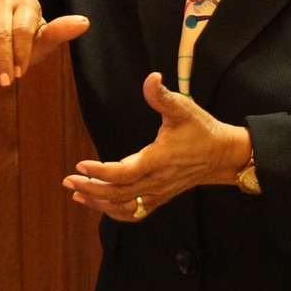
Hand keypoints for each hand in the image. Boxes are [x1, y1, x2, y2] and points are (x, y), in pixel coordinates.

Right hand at [0, 0, 89, 87]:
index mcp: (27, 2)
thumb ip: (60, 32)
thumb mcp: (43, 38)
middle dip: (2, 59)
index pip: (22, 28)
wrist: (0, 28)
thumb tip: (85, 22)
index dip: (21, 52)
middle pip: (1, 32)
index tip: (20, 73)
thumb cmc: (27, 38)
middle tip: (4, 81)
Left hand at [62, 73, 252, 221]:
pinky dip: (115, 212)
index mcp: (158, 159)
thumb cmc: (201, 129)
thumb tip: (152, 77)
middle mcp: (157, 181)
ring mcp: (158, 193)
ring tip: (77, 194)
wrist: (222, 155)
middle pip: (118, 193)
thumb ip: (162, 96)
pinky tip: (99, 205)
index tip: (80, 165)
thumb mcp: (183, 108)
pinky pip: (134, 212)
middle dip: (91, 189)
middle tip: (68, 180)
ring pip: (124, 207)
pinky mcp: (160, 198)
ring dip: (99, 203)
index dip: (101, 172)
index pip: (124, 173)